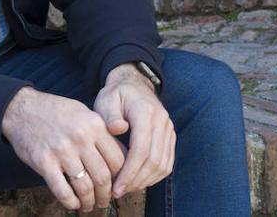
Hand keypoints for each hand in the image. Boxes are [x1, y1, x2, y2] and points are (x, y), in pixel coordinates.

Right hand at [2, 87, 125, 211]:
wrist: (21, 109)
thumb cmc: (55, 111)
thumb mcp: (84, 113)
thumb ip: (102, 133)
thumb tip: (120, 158)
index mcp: (94, 125)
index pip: (118, 160)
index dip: (120, 178)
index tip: (117, 185)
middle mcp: (81, 138)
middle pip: (103, 176)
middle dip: (106, 194)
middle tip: (105, 201)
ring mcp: (62, 151)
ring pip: (85, 187)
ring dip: (89, 202)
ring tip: (89, 206)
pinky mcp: (44, 162)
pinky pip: (62, 190)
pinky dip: (70, 202)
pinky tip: (73, 204)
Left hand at [94, 63, 174, 198]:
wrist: (134, 84)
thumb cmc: (116, 94)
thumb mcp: (106, 99)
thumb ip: (110, 115)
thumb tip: (118, 129)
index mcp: (145, 112)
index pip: (141, 148)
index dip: (129, 171)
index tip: (116, 185)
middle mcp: (161, 121)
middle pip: (153, 160)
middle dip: (136, 180)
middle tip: (119, 191)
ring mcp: (168, 128)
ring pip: (163, 164)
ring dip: (145, 180)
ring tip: (127, 188)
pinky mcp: (170, 136)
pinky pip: (167, 162)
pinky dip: (155, 175)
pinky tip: (140, 181)